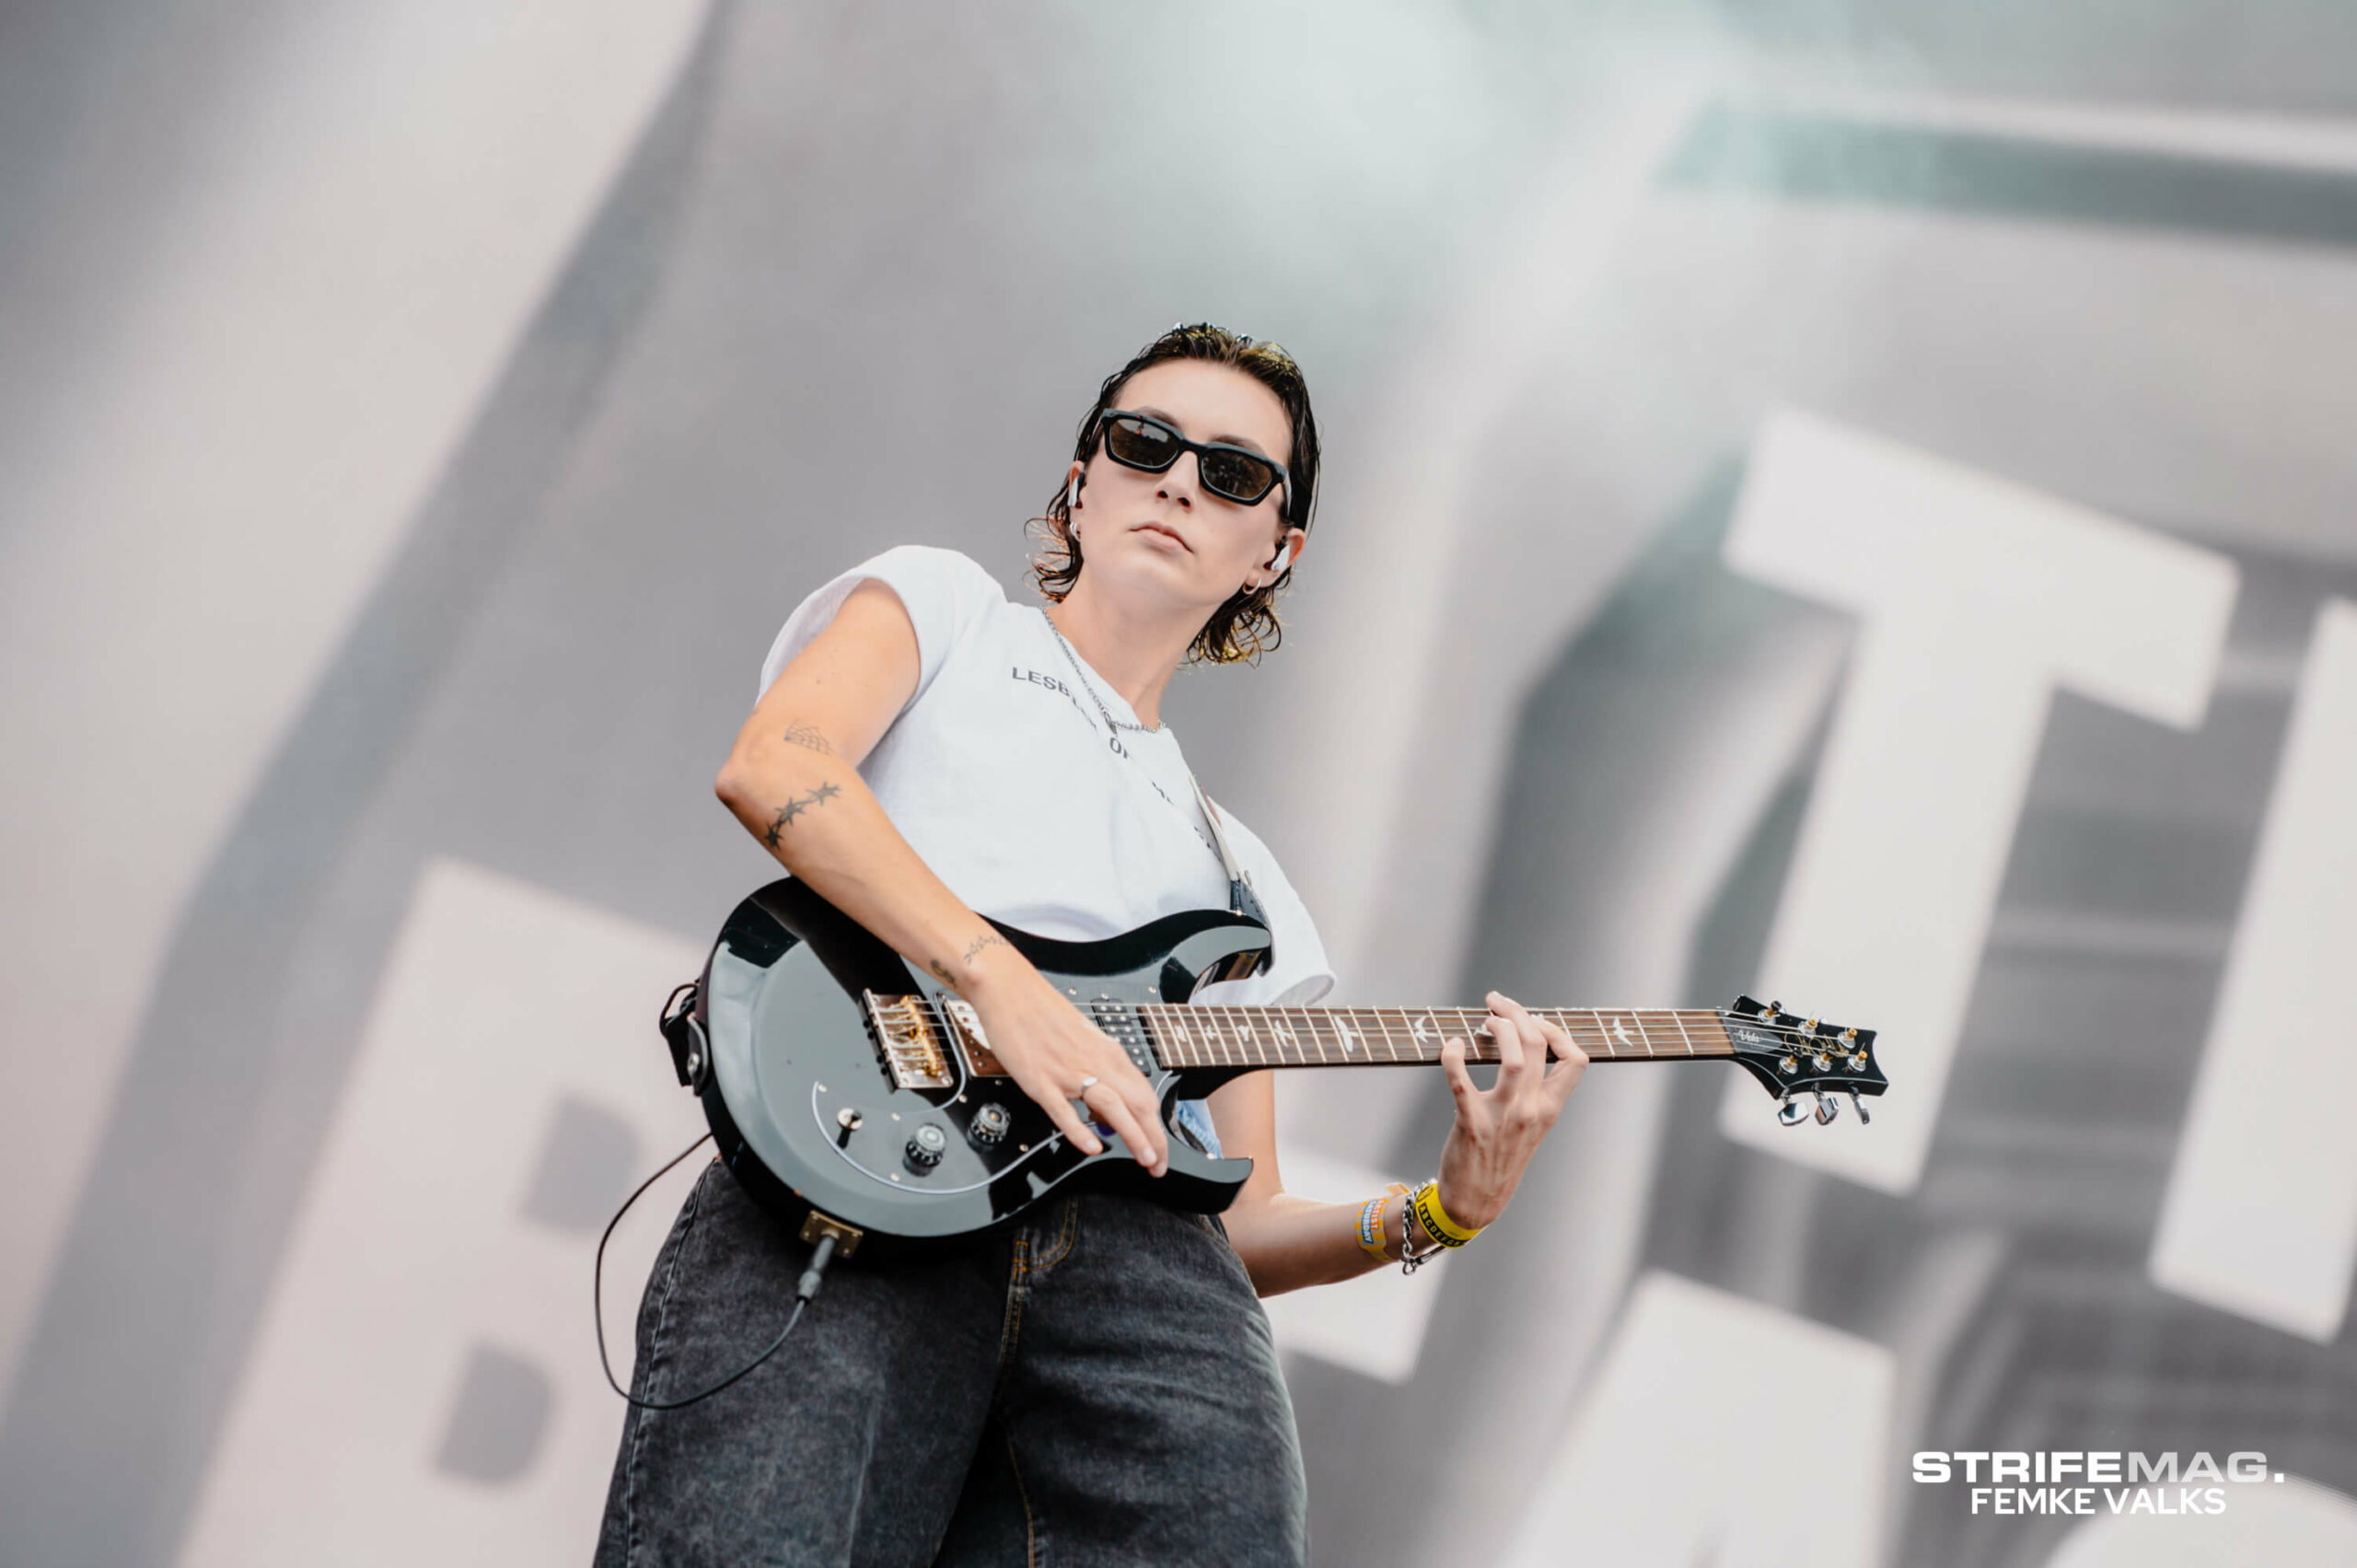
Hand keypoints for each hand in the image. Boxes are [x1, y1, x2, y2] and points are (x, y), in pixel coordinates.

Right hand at [963, 954, 1168, 1175]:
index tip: (1159, 1149)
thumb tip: (1109, 1111)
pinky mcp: (1040, 1080)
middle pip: (1139, 1104)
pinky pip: (1064, 1110)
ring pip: (1113, 1107)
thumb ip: (1099, 1072)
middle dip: (1155, 1139)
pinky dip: (1081, 1131)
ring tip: (1145, 1160)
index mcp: (1108, 1053)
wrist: (1009, 991)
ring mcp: (1068, 1073)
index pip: (1145, 1096)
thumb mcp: (1084, 1041)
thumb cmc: (1044, 1014)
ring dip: (1135, 1136)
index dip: (1157, 1127)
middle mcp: (1095, 1062)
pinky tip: (1093, 1147)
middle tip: (1158, 1166)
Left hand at [1433, 992, 1585, 1229]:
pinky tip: (1452, 1046)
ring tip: (1483, 1021)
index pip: (1576, 1061)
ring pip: (1513, 1058)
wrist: (1475, 1203)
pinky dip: (1454, 1057)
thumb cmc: (1501, 1158)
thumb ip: (1533, 1092)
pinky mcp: (1471, 1124)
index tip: (1534, 1020)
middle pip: (1538, 1045)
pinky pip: (1461, 1082)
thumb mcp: (1530, 1127)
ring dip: (1497, 1028)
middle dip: (1518, 1012)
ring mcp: (1502, 1118)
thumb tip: (1523, 1044)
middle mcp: (1530, 1111)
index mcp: (1549, 1110)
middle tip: (1496, 1002)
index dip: (1557, 1031)